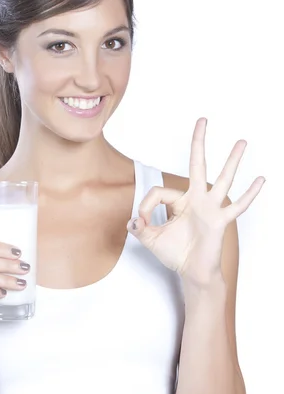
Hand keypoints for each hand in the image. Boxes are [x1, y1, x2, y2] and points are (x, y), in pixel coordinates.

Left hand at [127, 118, 265, 285]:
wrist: (192, 272)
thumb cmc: (175, 254)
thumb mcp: (151, 240)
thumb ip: (140, 229)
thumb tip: (132, 221)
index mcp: (179, 201)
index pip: (159, 191)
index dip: (145, 206)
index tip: (141, 222)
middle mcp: (196, 199)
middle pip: (197, 165)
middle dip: (198, 143)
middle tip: (202, 120)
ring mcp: (211, 208)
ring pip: (222, 180)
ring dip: (232, 161)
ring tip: (242, 142)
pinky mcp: (221, 221)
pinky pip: (238, 206)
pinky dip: (249, 194)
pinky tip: (260, 180)